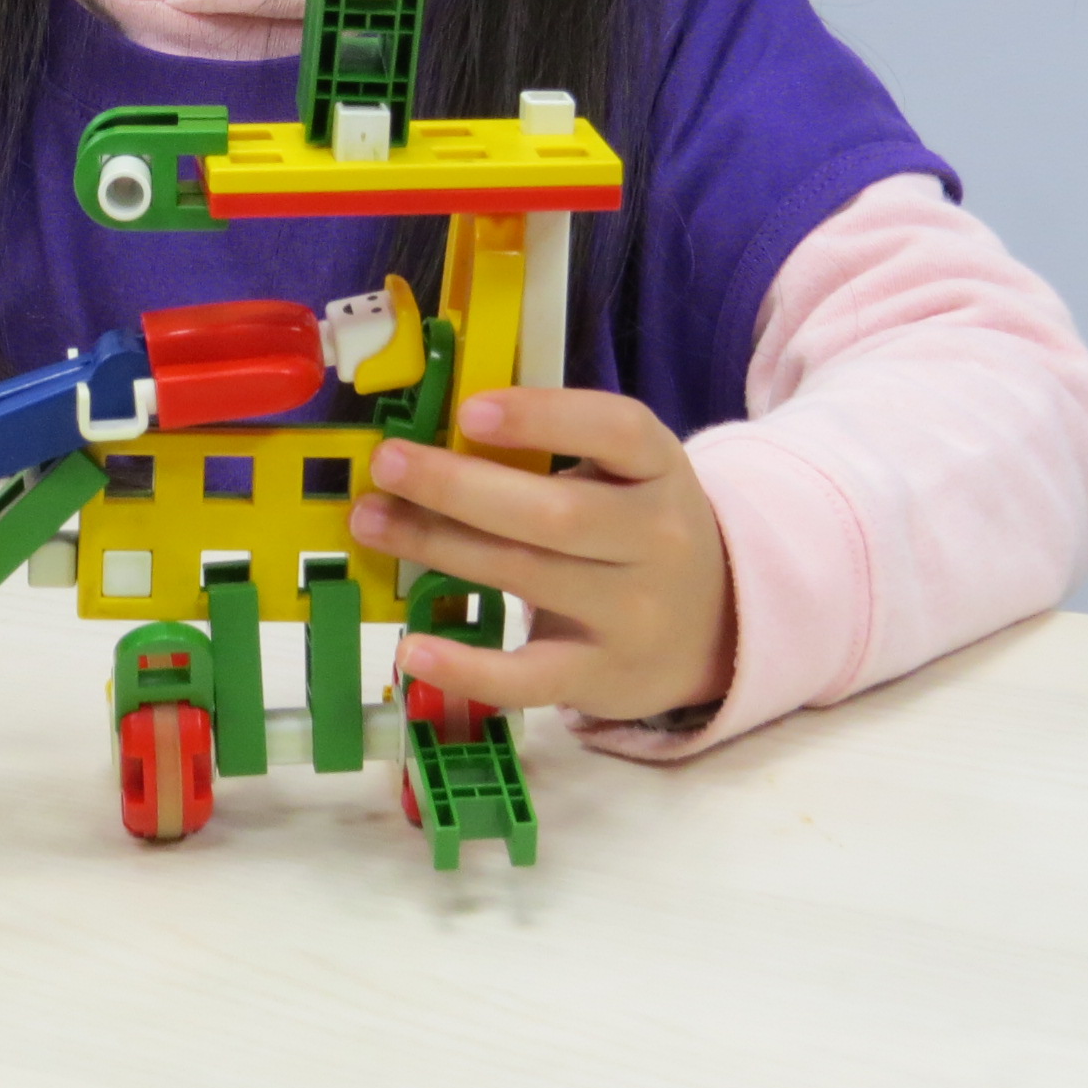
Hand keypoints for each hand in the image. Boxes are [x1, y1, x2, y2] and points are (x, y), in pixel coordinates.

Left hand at [348, 389, 734, 722]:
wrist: (716, 628)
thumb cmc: (636, 531)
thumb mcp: (623, 477)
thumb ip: (552, 455)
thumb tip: (433, 436)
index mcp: (659, 470)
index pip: (618, 431)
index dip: (544, 417)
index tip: (470, 411)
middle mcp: (657, 540)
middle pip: (555, 512)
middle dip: (458, 486)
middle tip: (387, 464)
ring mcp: (632, 614)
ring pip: (527, 576)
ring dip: (438, 547)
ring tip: (371, 521)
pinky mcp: (602, 676)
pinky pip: (529, 676)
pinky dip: (468, 667)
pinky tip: (412, 648)